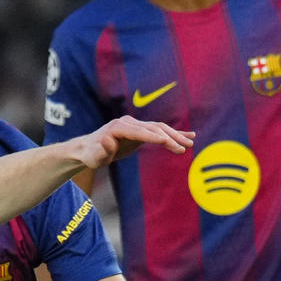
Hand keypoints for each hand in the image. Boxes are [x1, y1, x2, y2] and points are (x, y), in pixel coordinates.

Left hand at [71, 116, 193, 172]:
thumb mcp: (94, 157)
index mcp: (119, 127)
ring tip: (191, 142)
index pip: (142, 132)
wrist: (88, 149)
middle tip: (185, 148)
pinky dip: (171, 133)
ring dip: (175, 135)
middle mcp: (128, 123)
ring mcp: (134, 124)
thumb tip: (109, 140)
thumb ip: (103, 150)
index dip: (157, 138)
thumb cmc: (91, 155)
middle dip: (171, 137)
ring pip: (158, 128)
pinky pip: (157, 131)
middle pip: (154, 128)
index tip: (171, 144)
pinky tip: (187, 136)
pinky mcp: (139, 130)